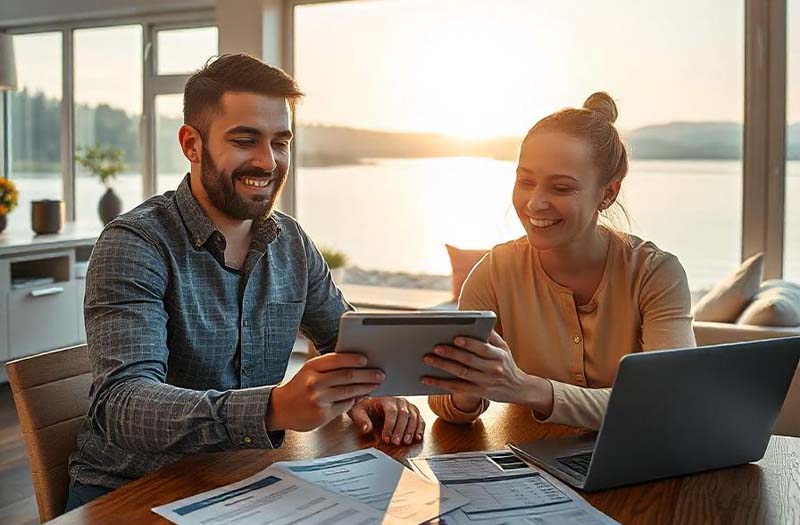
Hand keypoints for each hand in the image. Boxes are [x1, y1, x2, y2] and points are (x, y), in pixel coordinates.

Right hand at [266, 353, 384, 431]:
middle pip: (347, 376)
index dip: (354, 359)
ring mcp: (318, 399)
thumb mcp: (309, 371)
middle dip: (367, 375)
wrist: (279, 409)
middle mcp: (314, 382)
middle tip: (380, 373)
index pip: (337, 360)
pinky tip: (362, 396)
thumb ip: (329, 367)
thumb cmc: (299, 387)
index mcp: (311, 367)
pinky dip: (355, 400)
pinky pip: (345, 405)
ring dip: (366, 387)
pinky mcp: (322, 415)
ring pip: (349, 391)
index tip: (366, 360)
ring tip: (375, 384)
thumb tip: (358, 364)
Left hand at [348, 397, 424, 444]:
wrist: (372, 405)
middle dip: (400, 430)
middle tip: (396, 442)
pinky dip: (420, 429)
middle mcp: (399, 402)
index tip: (386, 438)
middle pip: (404, 414)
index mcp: (386, 400)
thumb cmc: (366, 409)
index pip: (391, 412)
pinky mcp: (414, 413)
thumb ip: (361, 420)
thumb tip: (366, 428)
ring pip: (413, 417)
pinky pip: (420, 420)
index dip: (390, 426)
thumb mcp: (358, 412)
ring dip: (411, 430)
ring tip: (406, 441)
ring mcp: (408, 406)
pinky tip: (417, 437)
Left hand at [421, 331, 552, 412]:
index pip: (483, 348)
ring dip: (443, 367)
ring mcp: (485, 382)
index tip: (455, 338)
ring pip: (461, 374)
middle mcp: (493, 369)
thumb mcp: (504, 348)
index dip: (469, 344)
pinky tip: (427, 379)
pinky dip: (441, 384)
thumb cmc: (506, 363)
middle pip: (469, 361)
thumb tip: (477, 320)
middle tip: (434, 347)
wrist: (518, 389)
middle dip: (451, 354)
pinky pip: (457, 388)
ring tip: (427, 359)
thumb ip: (491, 335)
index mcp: (499, 355)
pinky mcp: (478, 393)